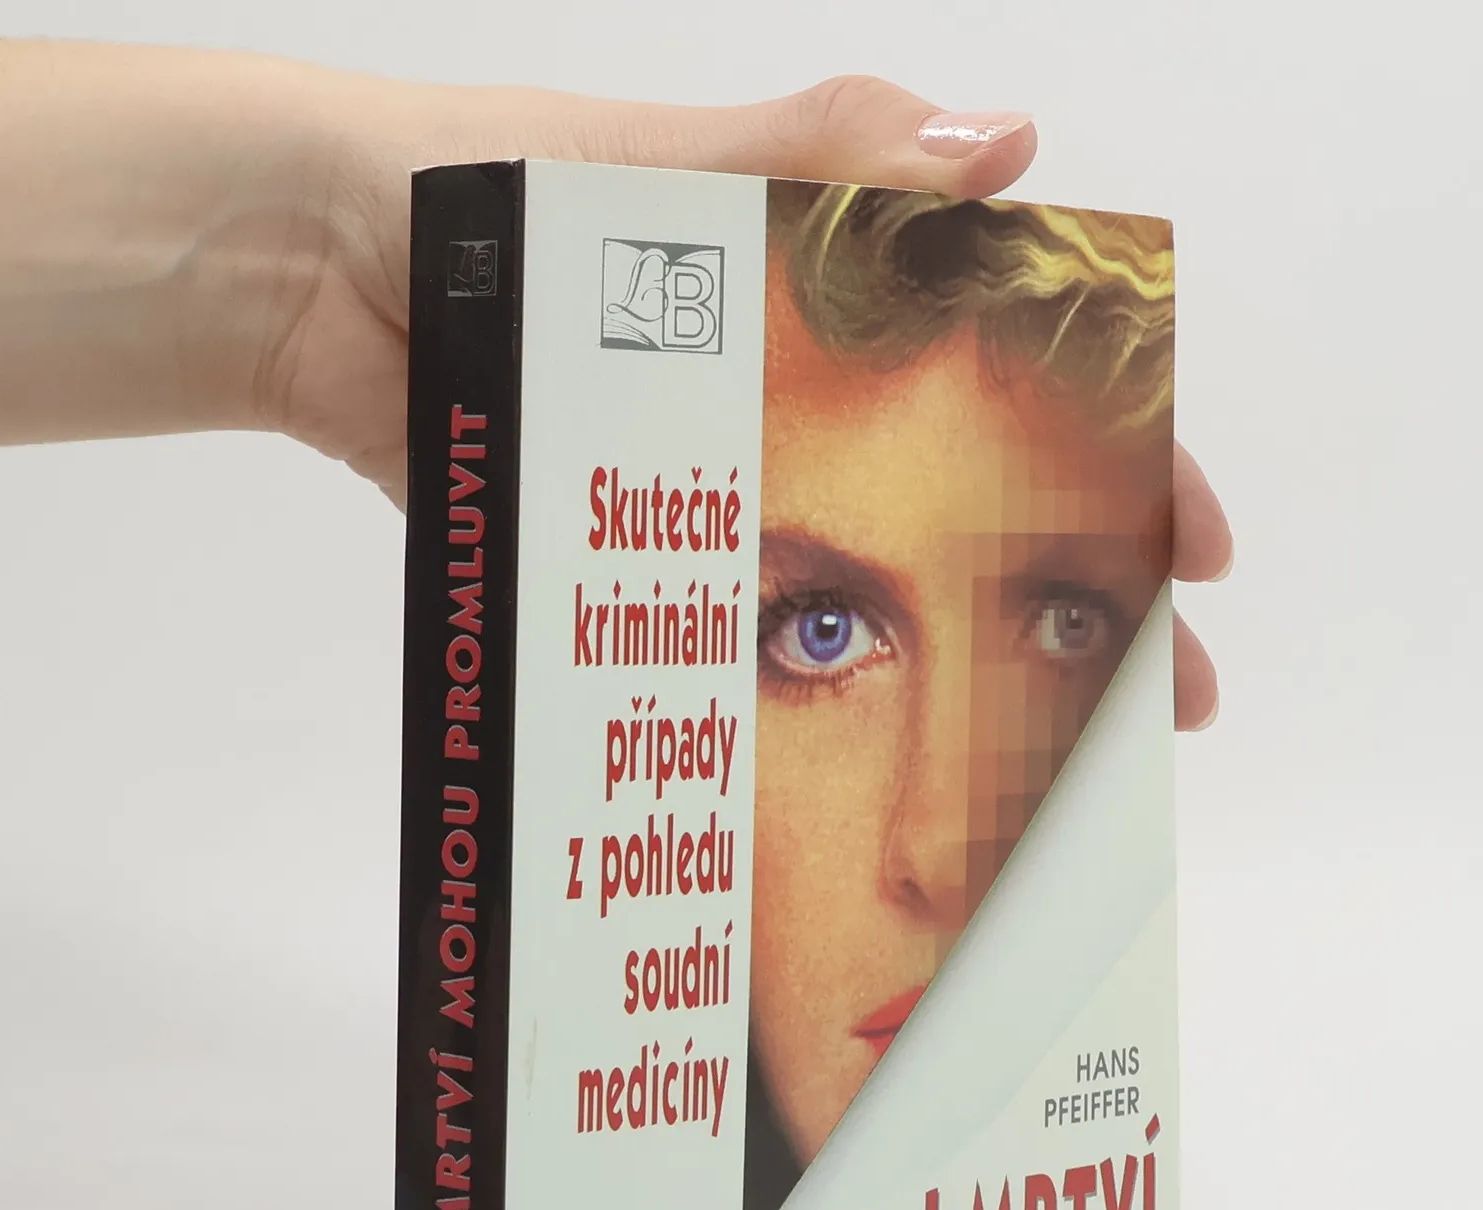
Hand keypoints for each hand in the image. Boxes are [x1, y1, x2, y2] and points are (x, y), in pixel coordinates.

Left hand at [0, 39, 1230, 727]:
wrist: (294, 273)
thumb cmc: (471, 185)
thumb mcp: (652, 161)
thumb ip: (810, 158)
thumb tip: (1005, 147)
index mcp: (822, 297)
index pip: (1019, 388)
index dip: (1121, 466)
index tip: (1189, 551)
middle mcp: (790, 406)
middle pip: (973, 517)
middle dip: (1080, 613)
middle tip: (1154, 716)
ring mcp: (714, 495)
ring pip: (878, 601)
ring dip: (970, 691)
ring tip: (1044, 785)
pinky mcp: (627, 558)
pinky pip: (738, 644)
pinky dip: (809, 711)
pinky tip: (868, 788)